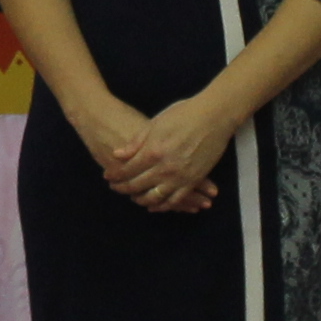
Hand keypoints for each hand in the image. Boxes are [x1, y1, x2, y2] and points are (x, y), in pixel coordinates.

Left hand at [102, 95, 229, 211]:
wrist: (213, 117)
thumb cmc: (183, 114)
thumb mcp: (155, 123)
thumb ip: (136, 142)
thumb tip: (117, 155)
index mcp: (153, 152)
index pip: (128, 170)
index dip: (115, 175)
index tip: (107, 176)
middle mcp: (164, 168)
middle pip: (138, 185)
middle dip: (123, 188)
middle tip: (115, 188)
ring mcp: (180, 177)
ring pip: (155, 197)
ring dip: (141, 200)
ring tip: (133, 197)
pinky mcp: (194, 181)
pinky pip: (176, 200)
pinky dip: (164, 205)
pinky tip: (155, 205)